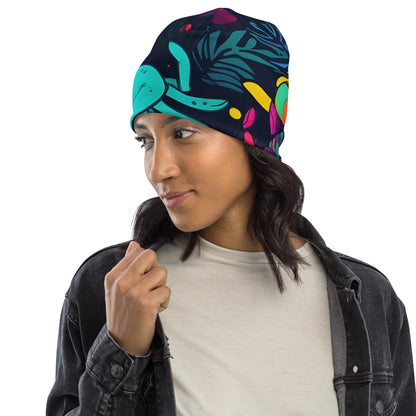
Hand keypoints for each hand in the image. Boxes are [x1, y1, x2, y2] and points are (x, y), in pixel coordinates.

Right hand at [104, 241, 170, 355]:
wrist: (122, 344)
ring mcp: (133, 292)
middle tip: (149, 287)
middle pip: (151, 256)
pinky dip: (164, 302)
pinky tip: (154, 311)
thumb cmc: (123, 313)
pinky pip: (167, 290)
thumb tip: (135, 243)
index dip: (146, 265)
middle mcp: (121, 281)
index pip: (138, 252)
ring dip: (161, 287)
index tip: (141, 281)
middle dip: (155, 270)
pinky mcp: (146, 303)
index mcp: (113, 276)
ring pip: (162, 272)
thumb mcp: (118, 288)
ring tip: (151, 301)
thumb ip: (127, 264)